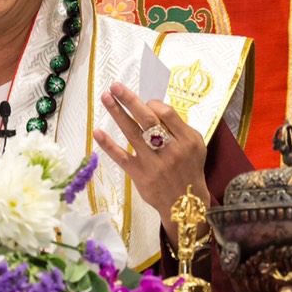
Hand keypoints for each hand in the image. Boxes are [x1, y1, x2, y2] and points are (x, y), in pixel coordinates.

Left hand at [92, 82, 210, 246]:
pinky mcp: (140, 175)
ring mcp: (154, 163)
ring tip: (106, 98)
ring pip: (133, 133)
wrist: (186, 204)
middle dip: (130, 100)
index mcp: (187, 140)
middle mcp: (171, 150)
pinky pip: (122, 157)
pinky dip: (109, 145)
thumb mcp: (194, 146)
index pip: (167, 113)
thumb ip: (177, 127)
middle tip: (115, 86)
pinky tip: (97, 131)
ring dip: (117, 114)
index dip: (152, 103)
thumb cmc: (188, 168)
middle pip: (148, 120)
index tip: (144, 102)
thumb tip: (152, 106)